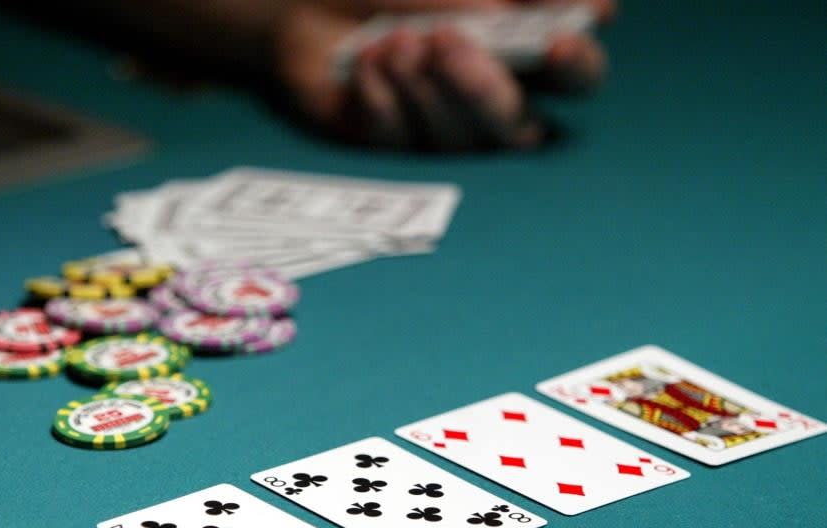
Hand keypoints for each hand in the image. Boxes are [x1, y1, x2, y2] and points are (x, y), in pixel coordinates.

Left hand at [272, 0, 614, 150]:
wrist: (304, 1)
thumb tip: (592, 12)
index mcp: (520, 49)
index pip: (575, 76)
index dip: (578, 68)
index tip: (559, 45)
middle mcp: (486, 98)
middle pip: (518, 129)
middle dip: (485, 89)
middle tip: (445, 41)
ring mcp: (437, 128)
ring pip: (458, 144)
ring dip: (427, 90)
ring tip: (397, 41)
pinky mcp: (389, 144)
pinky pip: (397, 142)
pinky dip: (382, 98)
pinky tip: (367, 60)